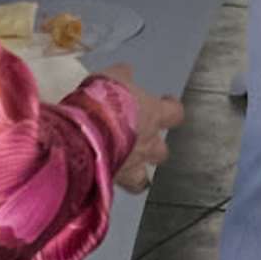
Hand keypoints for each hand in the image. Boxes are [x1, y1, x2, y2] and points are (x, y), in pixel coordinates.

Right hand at [99, 70, 185, 189]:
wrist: (85, 131)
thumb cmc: (103, 100)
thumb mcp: (111, 78)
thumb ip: (122, 76)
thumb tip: (127, 71)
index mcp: (153, 114)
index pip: (175, 114)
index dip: (172, 109)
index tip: (167, 104)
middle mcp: (148, 143)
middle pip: (162, 151)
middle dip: (154, 147)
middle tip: (141, 140)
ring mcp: (133, 165)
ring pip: (144, 177)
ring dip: (137, 172)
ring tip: (125, 168)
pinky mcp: (114, 181)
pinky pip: (119, 187)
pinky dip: (116, 184)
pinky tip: (106, 179)